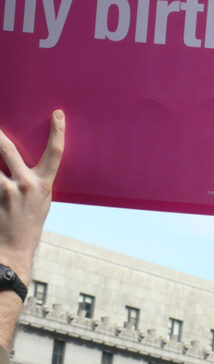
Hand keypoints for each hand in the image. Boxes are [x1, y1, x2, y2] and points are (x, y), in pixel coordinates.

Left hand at [0, 111, 65, 284]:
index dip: (58, 132)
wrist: (13, 249)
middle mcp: (25, 184)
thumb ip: (35, 178)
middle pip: (8, 149)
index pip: (55, 152)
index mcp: (44, 183)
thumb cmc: (29, 222)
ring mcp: (6, 192)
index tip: (58, 114)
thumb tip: (21, 159)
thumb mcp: (42, 199)